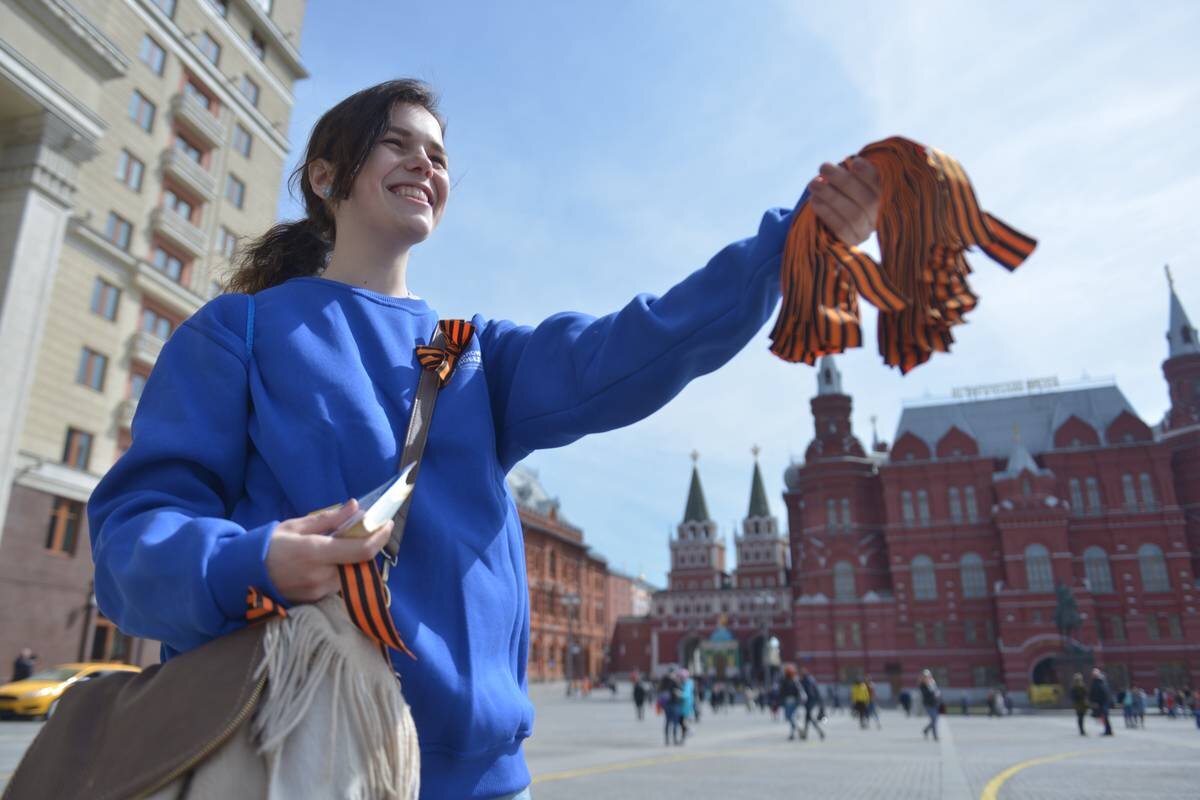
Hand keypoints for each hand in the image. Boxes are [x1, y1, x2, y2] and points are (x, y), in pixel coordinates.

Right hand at [265, 499, 392, 603]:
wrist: (243, 577)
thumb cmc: (269, 546)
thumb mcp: (295, 526)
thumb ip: (328, 519)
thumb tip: (355, 506)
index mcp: (315, 552)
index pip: (361, 550)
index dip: (379, 537)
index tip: (387, 524)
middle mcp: (321, 576)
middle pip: (358, 562)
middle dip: (364, 547)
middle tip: (361, 532)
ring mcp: (319, 592)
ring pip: (350, 574)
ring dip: (351, 560)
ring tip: (337, 546)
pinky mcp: (316, 601)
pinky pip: (337, 584)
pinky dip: (339, 571)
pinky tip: (326, 563)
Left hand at [808, 157, 880, 246]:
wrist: (832, 218)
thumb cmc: (843, 189)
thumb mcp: (851, 177)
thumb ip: (853, 171)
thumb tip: (848, 164)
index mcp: (886, 195)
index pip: (881, 185)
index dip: (870, 175)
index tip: (855, 163)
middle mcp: (881, 215)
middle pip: (867, 200)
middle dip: (844, 182)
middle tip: (824, 167)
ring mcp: (867, 230)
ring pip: (854, 214)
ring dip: (832, 197)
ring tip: (813, 183)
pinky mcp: (852, 241)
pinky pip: (841, 228)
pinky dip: (827, 213)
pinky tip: (814, 200)